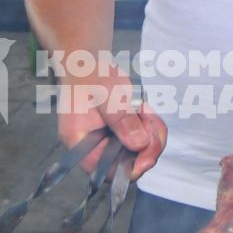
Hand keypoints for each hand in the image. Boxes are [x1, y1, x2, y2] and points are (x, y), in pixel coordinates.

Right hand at [55, 59, 167, 180]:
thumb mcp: (108, 94)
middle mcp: (92, 147)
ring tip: (145, 109)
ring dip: (151, 133)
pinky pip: (141, 140)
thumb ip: (122, 119)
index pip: (104, 170)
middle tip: (151, 121)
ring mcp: (107, 141)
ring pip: (138, 153)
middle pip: (126, 164)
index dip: (129, 167)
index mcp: (80, 141)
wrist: (89, 61)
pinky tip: (144, 109)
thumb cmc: (91, 74)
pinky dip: (150, 126)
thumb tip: (139, 144)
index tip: (148, 151)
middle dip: (147, 145)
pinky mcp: (119, 135)